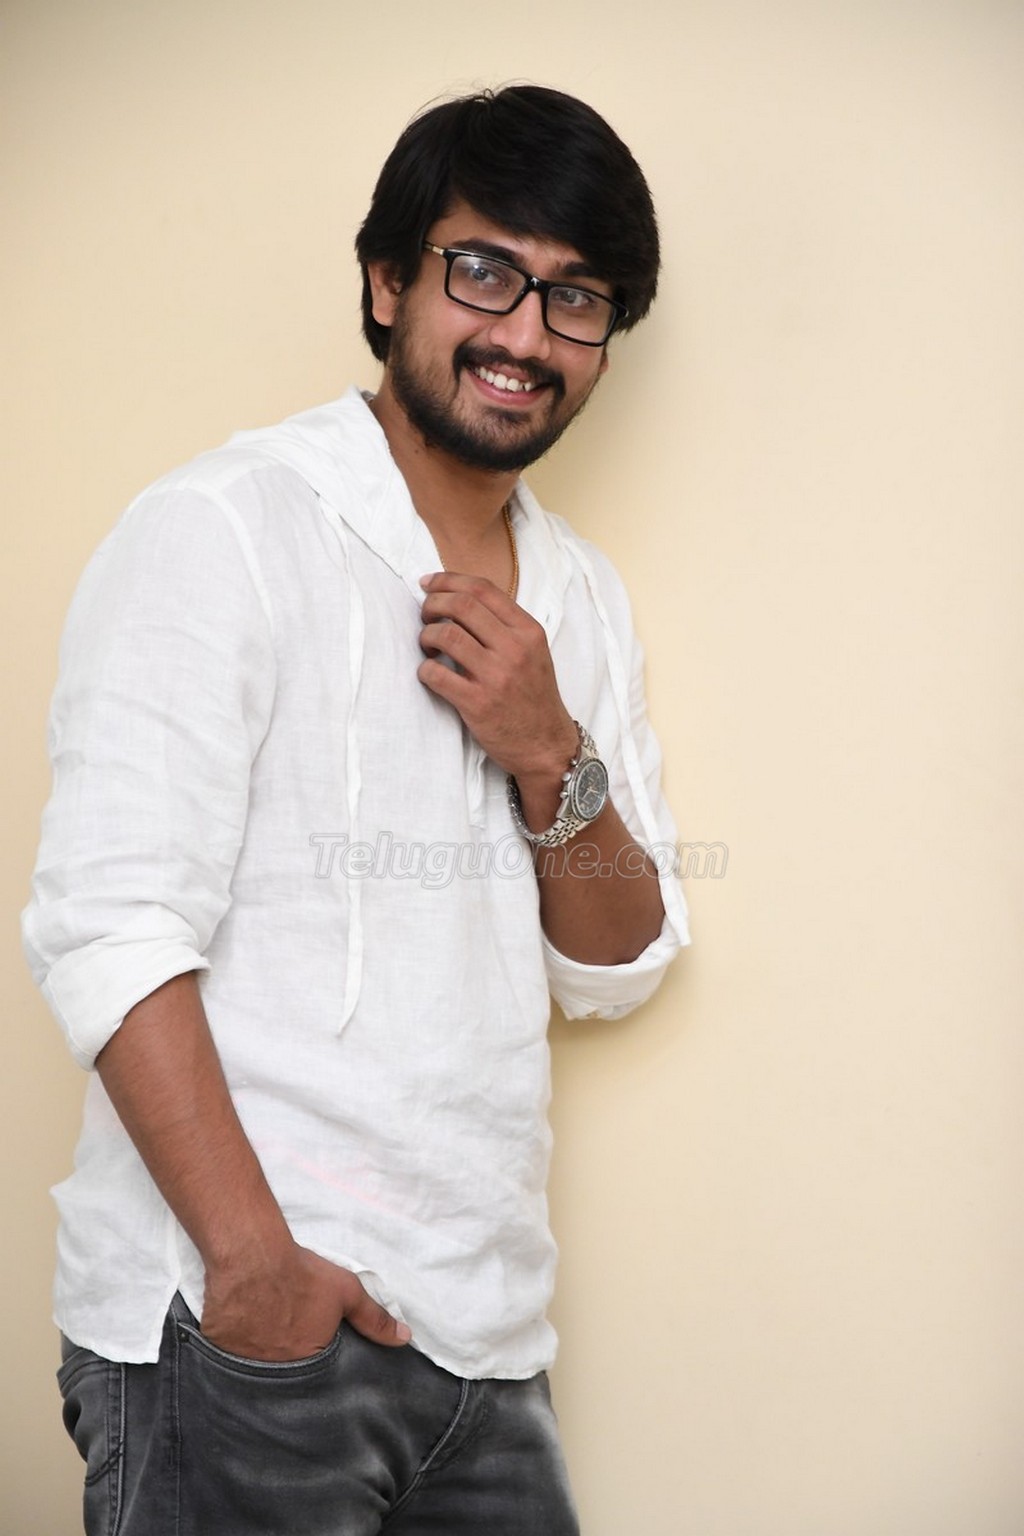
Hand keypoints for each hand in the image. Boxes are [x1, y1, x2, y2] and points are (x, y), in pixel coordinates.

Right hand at [201, 1239, 410, 1360]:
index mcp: (308, 1362)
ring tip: (264, 1341)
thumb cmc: (302, 1275)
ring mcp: (244, 1364)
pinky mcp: (219, 1350)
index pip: (315, 1381)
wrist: (252, 1257)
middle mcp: (275, 1372)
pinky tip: (239, 1336)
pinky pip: (228, 1360)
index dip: (314, 1367)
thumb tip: (406, 1339)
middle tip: (286, 1346)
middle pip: (285, 1378)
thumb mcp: (346, 1292)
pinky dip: (234, 1352)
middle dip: (287, 1368)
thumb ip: (375, 1319)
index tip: (311, 1354)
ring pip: (255, 1371)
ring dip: (261, 1361)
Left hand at [418, 571, 577, 795]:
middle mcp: (514, 649)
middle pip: (461, 605)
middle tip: (424, 614)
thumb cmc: (534, 697)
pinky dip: (424, 670)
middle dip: (432, 603)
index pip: (482, 589)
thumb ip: (505, 626)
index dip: (448, 580)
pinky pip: (436, 674)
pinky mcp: (477, 704)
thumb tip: (459, 599)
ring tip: (427, 646)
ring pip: (445, 635)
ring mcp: (496, 676)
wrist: (546, 746)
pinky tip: (429, 673)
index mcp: (528, 631)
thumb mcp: (533, 653)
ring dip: (425, 636)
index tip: (428, 583)